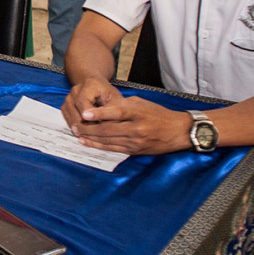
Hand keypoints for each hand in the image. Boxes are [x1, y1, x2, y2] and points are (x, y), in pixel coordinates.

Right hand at [62, 77, 123, 127]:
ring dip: (83, 129)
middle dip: (88, 127)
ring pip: (72, 120)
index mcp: (88, 86)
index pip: (85, 106)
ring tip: (94, 132)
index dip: (92, 120)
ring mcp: (68, 99)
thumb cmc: (107, 93)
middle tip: (100, 134)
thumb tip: (108, 127)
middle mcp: (75, 91)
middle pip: (77, 115)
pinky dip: (77, 127)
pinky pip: (68, 121)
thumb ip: (111, 112)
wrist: (96, 85)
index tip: (101, 129)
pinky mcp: (64, 107)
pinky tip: (87, 129)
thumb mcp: (116, 100)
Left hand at [63, 90, 192, 154]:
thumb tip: (102, 107)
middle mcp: (137, 128)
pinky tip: (87, 142)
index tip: (85, 114)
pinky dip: (98, 146)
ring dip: (90, 138)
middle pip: (108, 130)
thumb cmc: (158, 114)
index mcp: (138, 113)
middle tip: (74, 125)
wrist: (178, 131)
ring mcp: (136, 141)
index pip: (116, 113)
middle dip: (88, 128)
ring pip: (108, 141)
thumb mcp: (141, 103)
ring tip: (77, 133)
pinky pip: (113, 149)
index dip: (99, 114)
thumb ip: (122, 105)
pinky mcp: (135, 150)